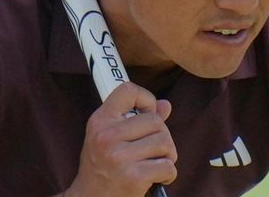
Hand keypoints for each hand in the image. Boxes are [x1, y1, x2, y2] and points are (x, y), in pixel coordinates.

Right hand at [66, 82, 176, 196]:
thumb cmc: (102, 166)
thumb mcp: (110, 137)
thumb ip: (136, 119)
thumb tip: (165, 105)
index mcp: (100, 120)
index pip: (128, 90)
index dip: (146, 99)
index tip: (148, 113)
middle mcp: (107, 136)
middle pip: (155, 121)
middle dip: (162, 136)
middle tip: (152, 150)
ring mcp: (119, 157)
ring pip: (165, 143)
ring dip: (167, 156)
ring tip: (154, 163)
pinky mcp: (133, 177)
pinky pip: (168, 166)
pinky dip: (168, 174)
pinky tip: (157, 178)